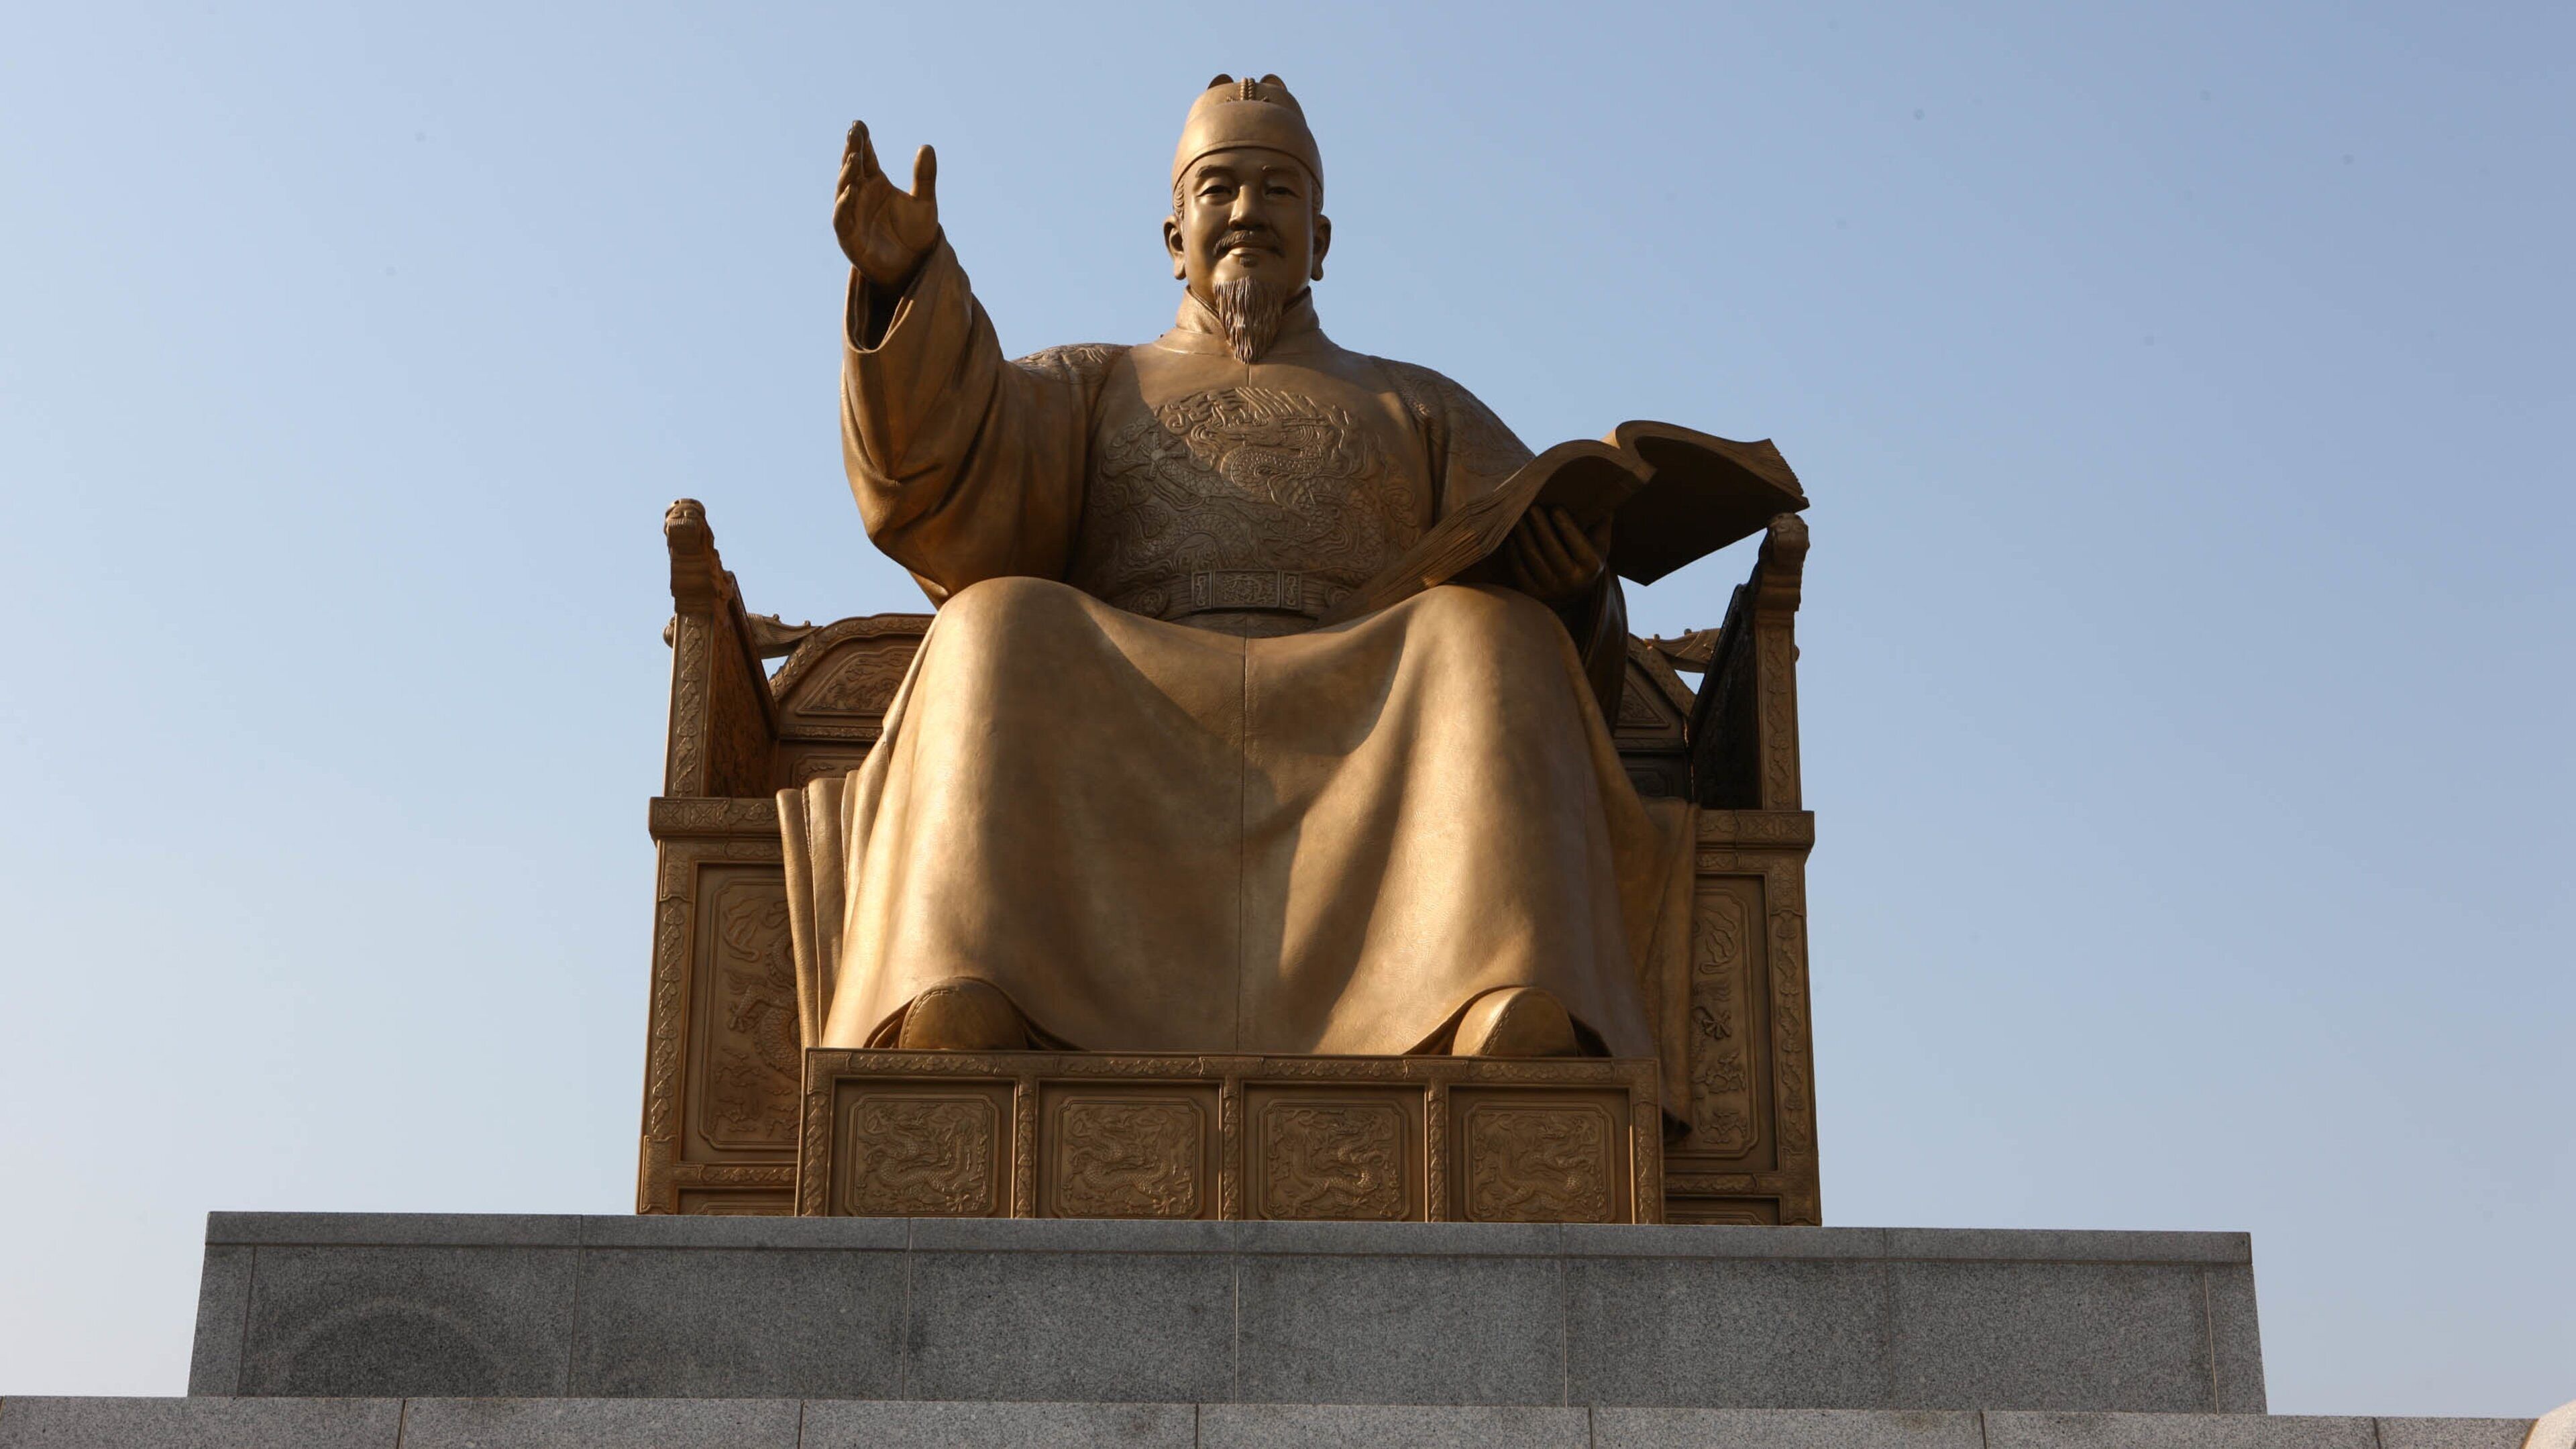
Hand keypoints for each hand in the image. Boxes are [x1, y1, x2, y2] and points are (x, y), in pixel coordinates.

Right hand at [833, 121, 939, 286]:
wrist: (915, 267)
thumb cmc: (917, 234)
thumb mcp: (925, 202)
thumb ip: (925, 177)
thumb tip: (927, 146)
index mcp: (876, 184)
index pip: (866, 158)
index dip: (862, 141)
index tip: (860, 123)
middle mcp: (860, 196)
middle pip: (852, 169)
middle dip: (852, 151)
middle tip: (854, 132)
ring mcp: (853, 215)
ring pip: (844, 191)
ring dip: (847, 175)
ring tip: (853, 158)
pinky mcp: (850, 237)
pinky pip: (843, 219)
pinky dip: (844, 205)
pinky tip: (851, 191)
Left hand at [1505, 506, 1611, 604]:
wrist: (1572, 592)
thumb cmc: (1585, 558)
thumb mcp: (1599, 543)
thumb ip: (1600, 522)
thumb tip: (1604, 493)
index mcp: (1591, 566)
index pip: (1579, 544)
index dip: (1567, 526)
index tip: (1555, 508)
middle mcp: (1573, 581)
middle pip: (1553, 551)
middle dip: (1541, 528)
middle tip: (1531, 507)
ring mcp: (1551, 590)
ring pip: (1534, 560)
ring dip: (1524, 536)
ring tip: (1518, 518)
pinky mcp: (1533, 594)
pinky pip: (1520, 571)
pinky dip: (1514, 553)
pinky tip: (1511, 537)